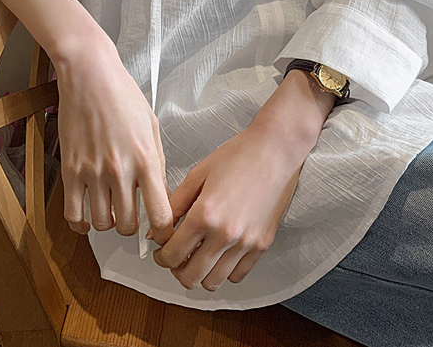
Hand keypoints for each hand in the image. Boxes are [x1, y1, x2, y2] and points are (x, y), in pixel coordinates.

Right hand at [54, 29, 173, 245]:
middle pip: (127, 225)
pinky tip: (88, 217)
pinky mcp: (70, 170)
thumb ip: (158, 164)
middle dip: (133, 226)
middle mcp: (120, 170)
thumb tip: (160, 194)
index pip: (159, 215)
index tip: (162, 232)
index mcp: (146, 159)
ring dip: (108, 222)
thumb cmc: (123, 95)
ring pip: (101, 223)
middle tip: (133, 215)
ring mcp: (92, 172)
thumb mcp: (152, 127)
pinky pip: (73, 214)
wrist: (90, 75)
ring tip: (111, 209)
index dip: (163, 231)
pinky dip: (81, 224)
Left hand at [150, 119, 316, 291]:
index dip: (160, 256)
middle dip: (176, 270)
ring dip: (200, 274)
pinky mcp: (262, 245)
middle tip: (176, 257)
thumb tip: (157, 231)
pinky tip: (220, 254)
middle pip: (190, 277)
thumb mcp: (197, 174)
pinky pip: (237, 275)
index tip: (161, 251)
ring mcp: (246, 243)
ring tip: (197, 256)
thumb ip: (174, 205)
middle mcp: (225, 234)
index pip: (172, 255)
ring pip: (213, 282)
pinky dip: (224, 271)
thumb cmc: (239, 155)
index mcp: (204, 215)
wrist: (275, 150)